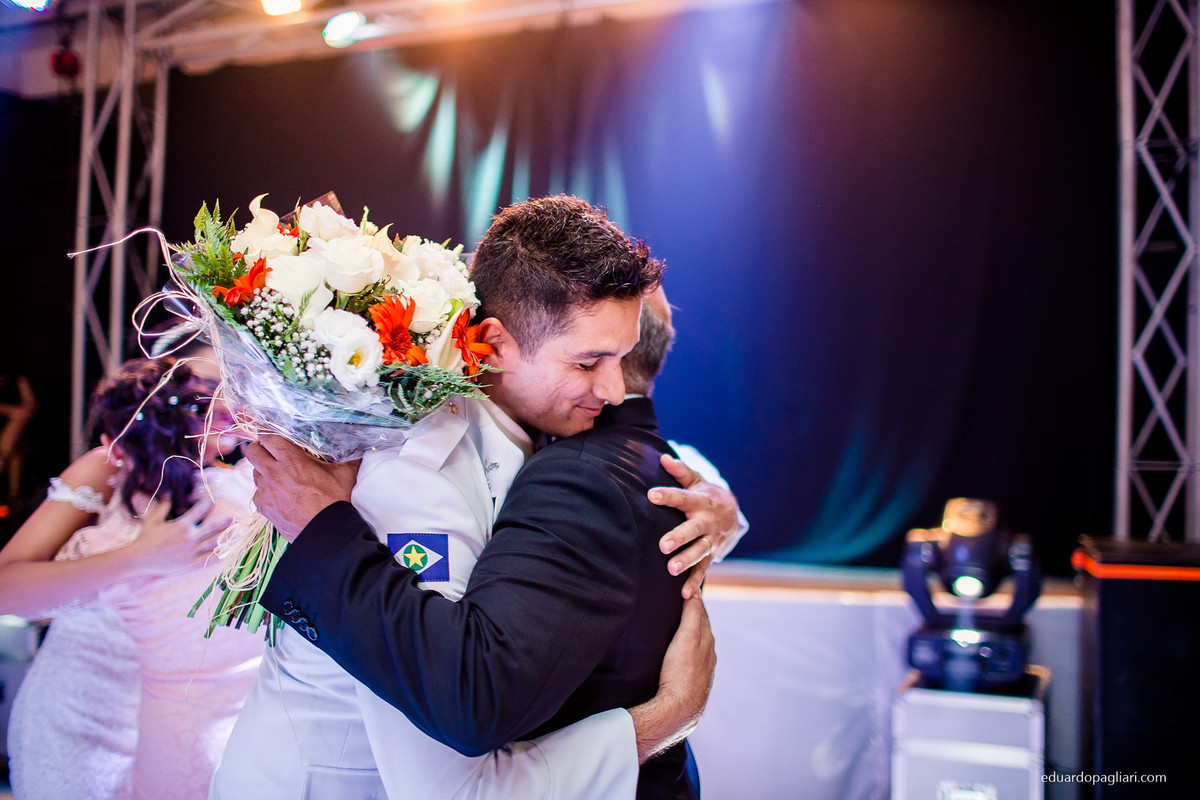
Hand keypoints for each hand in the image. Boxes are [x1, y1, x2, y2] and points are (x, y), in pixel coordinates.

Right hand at [127, 498, 229, 575]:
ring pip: (214, 543)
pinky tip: (225, 552)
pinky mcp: (190, 563)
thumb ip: (163, 507)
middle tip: (233, 516)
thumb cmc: (145, 538)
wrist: (138, 559)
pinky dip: (217, 555)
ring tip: (235, 534)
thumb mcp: (153, 520)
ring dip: (225, 537)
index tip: (215, 498)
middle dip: (224, 521)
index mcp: (182, 525)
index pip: (200, 510)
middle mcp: (190, 537)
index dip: (208, 502)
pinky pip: (207, 559)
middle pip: (213, 526)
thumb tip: (168, 493)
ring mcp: (191, 551)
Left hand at [244, 433, 358, 541]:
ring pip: (254, 472)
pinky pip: (257, 494)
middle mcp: (274, 473)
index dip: (268, 432)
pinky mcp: (265, 508)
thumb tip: (360, 444)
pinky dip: (264, 491)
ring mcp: (266, 492)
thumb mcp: (345, 474)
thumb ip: (349, 456)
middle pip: (253, 451)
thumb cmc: (336, 502)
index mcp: (291, 460)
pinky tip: (276, 493)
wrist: (326, 532)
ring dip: (262, 470)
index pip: (267, 436)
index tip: (273, 432)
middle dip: (259, 447)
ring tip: (276, 473)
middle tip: (271, 450)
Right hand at [629, 595, 715, 762]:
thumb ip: (692, 614)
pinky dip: (686, 652)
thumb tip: (694, 592)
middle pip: (701, 629)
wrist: (677, 710)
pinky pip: (691, 662)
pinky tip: (677, 655)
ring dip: (689, 635)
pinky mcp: (692, 683)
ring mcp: (701, 670)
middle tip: (681, 603)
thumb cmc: (681, 672)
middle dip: (693, 616)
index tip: (686, 588)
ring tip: (677, 626)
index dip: (693, 601)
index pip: (701, 614)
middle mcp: (708, 655)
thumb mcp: (687, 637)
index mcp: (707, 641)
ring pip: (697, 646)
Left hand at [649, 454, 739, 597]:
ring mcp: (710, 540)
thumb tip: (664, 458)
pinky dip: (695, 582)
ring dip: (686, 561)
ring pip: (699, 551)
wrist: (733, 513)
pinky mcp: (711, 555)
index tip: (651, 495)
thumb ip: (681, 472)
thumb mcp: (696, 481)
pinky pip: (703, 570)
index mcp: (700, 501)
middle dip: (679, 537)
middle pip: (693, 530)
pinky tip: (684, 594)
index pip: (682, 497)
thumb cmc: (705, 494)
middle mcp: (706, 522)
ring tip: (671, 569)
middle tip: (663, 546)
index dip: (667, 495)